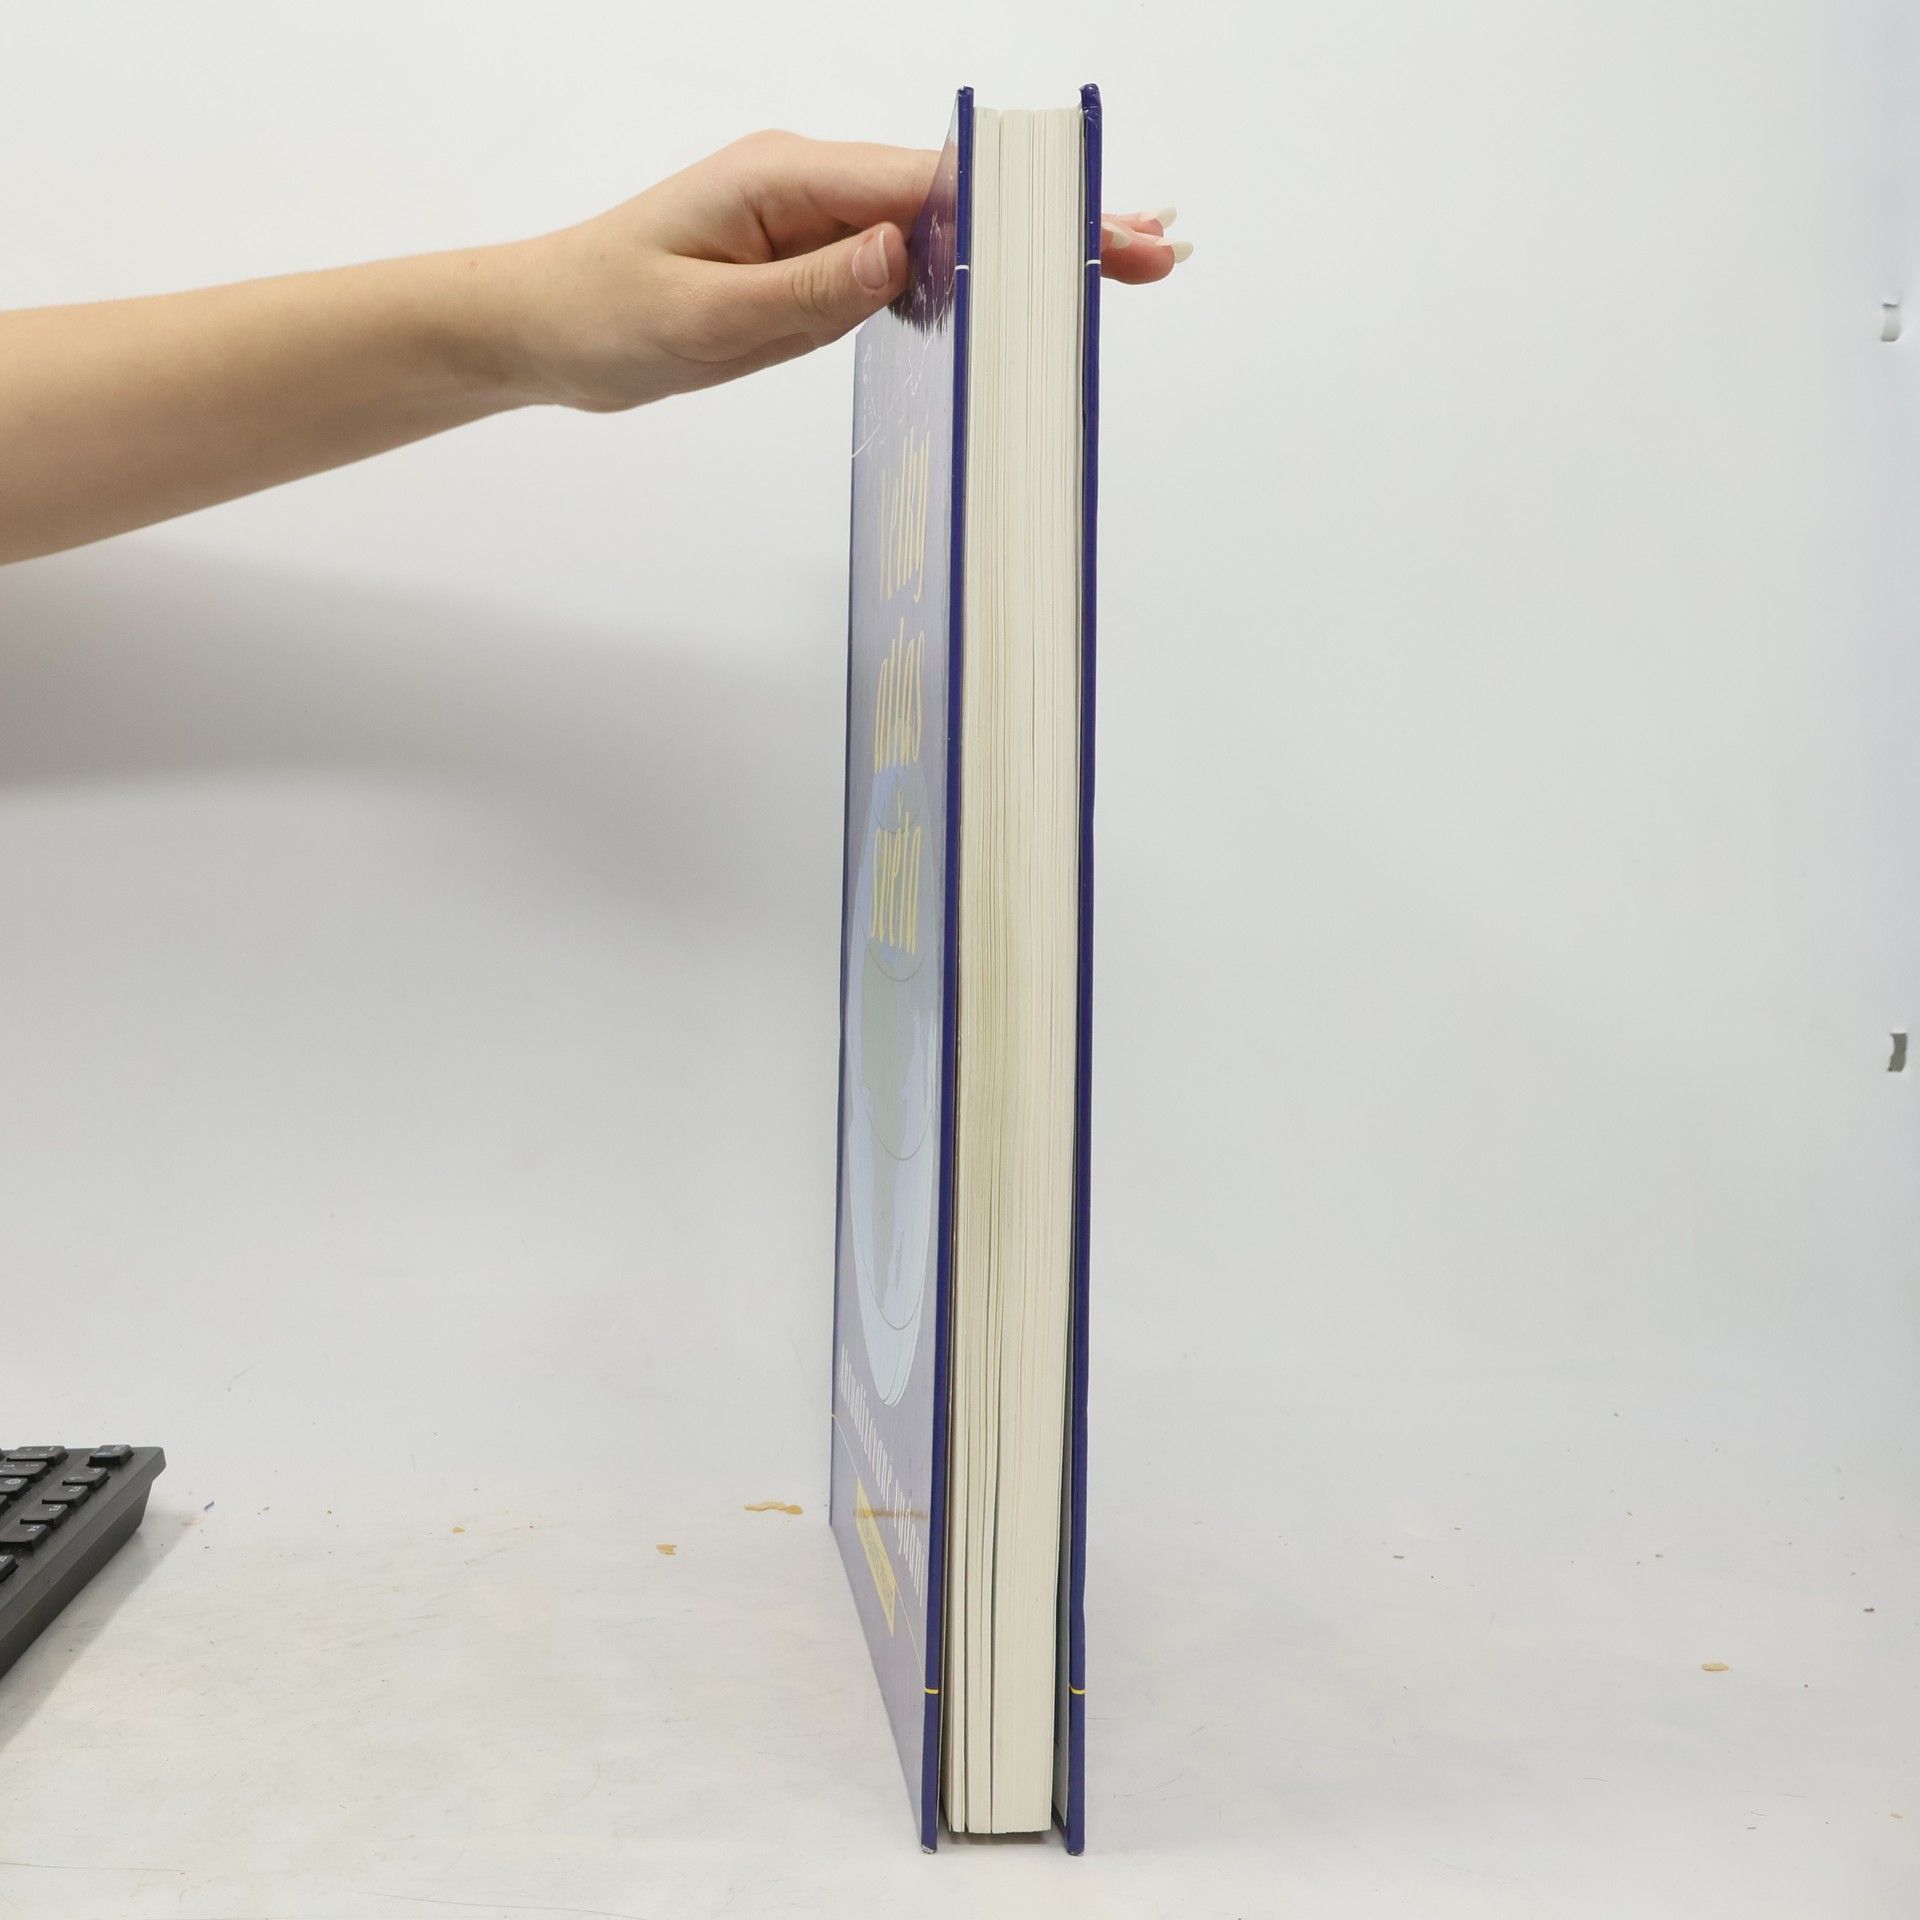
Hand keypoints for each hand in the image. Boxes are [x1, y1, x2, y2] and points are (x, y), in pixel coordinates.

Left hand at [498, 131, 1186, 413]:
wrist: (542, 325)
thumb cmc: (605, 317)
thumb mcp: (706, 320)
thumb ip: (810, 288)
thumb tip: (905, 252)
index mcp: (787, 179)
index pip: (931, 189)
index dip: (1026, 215)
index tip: (1099, 232)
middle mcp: (810, 184)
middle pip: (956, 198)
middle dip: (1053, 226)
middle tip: (1149, 246)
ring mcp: (813, 218)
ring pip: (940, 228)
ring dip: (1024, 251)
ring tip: (1114, 266)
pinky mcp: (810, 256)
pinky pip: (903, 261)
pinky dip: (970, 275)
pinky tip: (1019, 292)